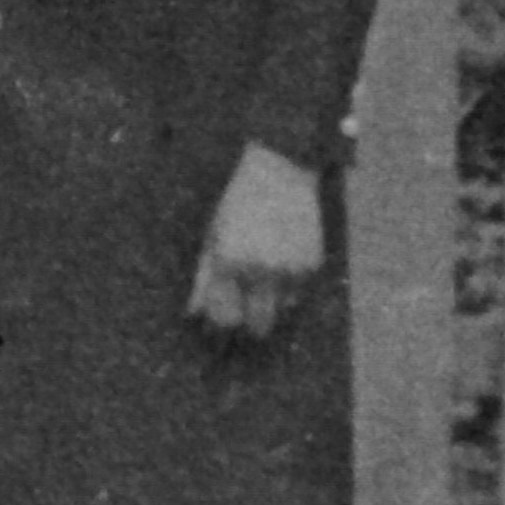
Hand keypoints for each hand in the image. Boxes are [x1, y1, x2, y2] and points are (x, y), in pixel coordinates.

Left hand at [188, 141, 323, 339]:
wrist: (280, 174)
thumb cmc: (238, 203)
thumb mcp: (212, 237)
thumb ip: (202, 278)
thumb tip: (192, 315)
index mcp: (230, 263)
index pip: (224, 318)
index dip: (218, 328)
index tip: (214, 331)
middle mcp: (261, 271)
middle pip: (257, 328)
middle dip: (247, 329)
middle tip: (239, 319)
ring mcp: (290, 270)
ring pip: (280, 313)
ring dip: (269, 306)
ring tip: (260, 281)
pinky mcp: (312, 266)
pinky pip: (297, 294)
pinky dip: (287, 289)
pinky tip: (278, 265)